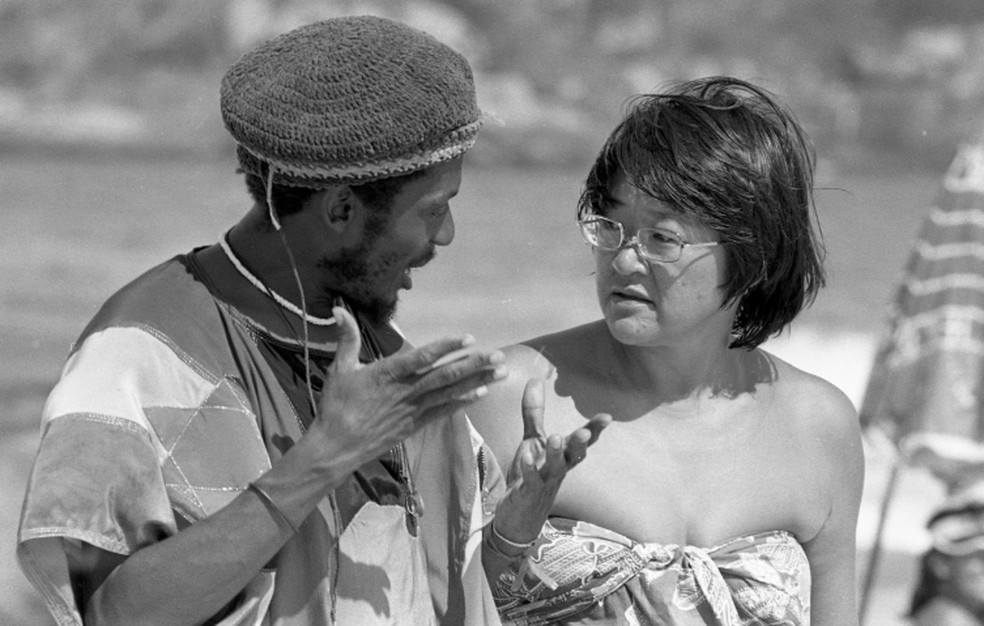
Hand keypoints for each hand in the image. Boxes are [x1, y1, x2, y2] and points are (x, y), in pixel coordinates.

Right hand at [309, 307, 506, 467]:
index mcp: (388, 373)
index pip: (422, 357)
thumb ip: (346, 338)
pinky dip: (463, 401)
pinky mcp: (416, 425)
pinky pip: (444, 411)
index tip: (468, 338)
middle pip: (445, 375)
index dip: (446, 347)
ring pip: (450, 392)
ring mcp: (413, 409)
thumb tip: (338, 308)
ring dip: (477, 381)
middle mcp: (406, 391)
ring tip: (501, 372)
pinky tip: (482, 393)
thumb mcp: (339, 369)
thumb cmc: (336, 406)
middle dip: (474, 364)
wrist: (336, 447)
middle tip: (498, 355)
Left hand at [491, 378, 609, 544]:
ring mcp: (545, 482)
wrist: (517, 516)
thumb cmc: (530, 475)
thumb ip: (534, 413)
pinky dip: (529, 469)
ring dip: (556, 453)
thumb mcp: (532, 441)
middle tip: (585, 432)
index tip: (607, 417)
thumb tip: (535, 380)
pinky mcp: (528, 493)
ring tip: (556, 437)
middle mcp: (559, 468)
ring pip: (555, 468)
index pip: (582, 442)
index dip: (595, 430)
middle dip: (580, 444)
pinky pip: (531, 481)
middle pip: (575, 456)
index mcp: (563, 455)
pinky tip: (525, 457)